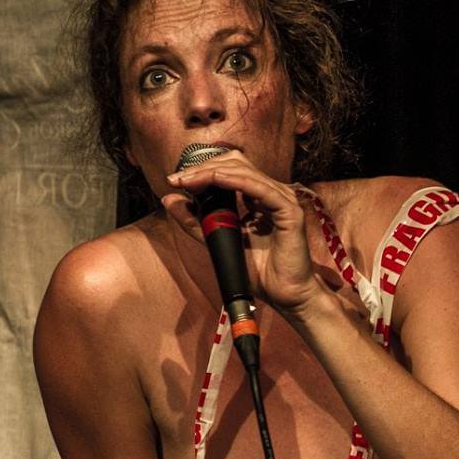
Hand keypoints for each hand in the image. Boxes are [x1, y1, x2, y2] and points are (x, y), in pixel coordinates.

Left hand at [161, 152, 367, 326]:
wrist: (284, 295)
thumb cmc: (260, 272)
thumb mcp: (217, 241)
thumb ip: (196, 220)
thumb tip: (169, 198)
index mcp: (258, 198)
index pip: (230, 169)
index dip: (203, 169)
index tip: (176, 181)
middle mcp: (271, 193)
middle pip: (236, 163)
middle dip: (203, 167)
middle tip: (178, 179)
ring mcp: (282, 200)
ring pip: (244, 172)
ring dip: (212, 172)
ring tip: (188, 181)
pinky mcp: (289, 210)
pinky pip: (258, 188)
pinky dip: (234, 181)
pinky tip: (214, 180)